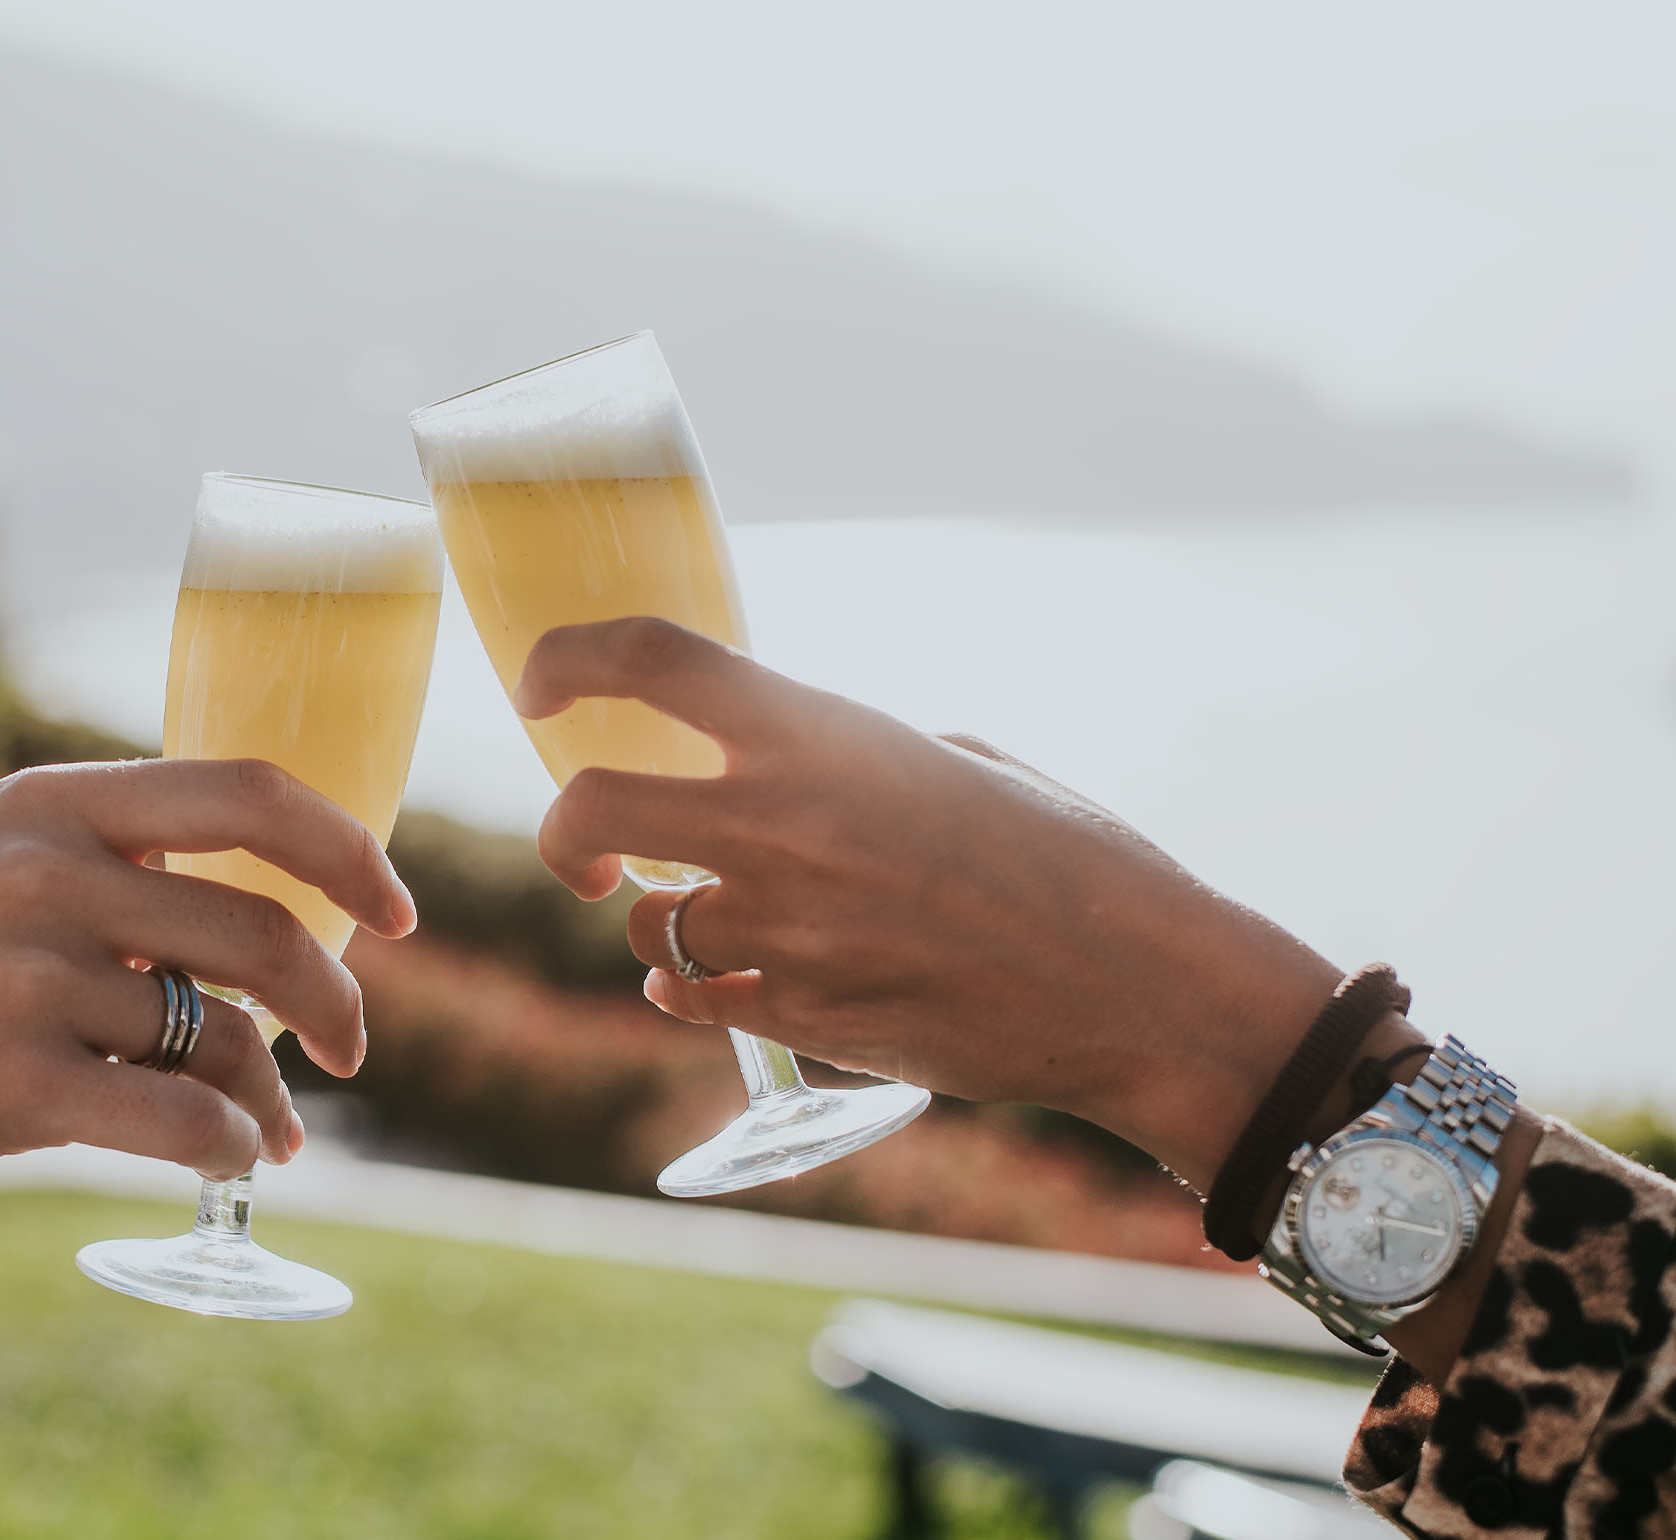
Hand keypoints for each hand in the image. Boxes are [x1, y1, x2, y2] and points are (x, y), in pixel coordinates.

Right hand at [0, 758, 415, 1198]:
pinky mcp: (9, 1083)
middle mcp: (48, 874)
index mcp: (53, 800)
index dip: (350, 850)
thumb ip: (117, 875)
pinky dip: (225, 1148)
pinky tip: (228, 1160)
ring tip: (269, 1135)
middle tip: (348, 1052)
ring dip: (267, 1099)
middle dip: (335, 1005)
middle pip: (266, 930)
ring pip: (220, 1040)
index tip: (399, 914)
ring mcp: (27, 978)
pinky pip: (176, 1121)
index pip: (252, 791)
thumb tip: (274, 949)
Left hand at [514, 617, 1340, 1185]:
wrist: (1136, 983)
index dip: (566, 661)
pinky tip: (718, 978)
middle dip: (561, 832)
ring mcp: (785, 927)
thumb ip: (842, 756)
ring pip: (643, 923)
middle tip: (582, 849)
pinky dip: (689, 988)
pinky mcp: (801, 1015)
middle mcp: (782, 821)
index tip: (538, 690)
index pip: (648, 660)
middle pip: (587, 808)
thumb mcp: (952, 761)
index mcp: (819, 732)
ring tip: (711, 919)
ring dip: (655, 921)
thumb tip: (777, 766)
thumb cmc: (1065, 855)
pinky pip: (690, 997)